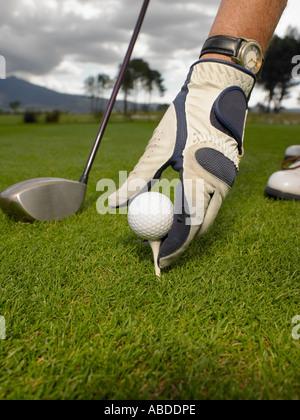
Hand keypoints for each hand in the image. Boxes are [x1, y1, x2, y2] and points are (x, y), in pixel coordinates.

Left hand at [109, 59, 254, 268]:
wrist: (215, 94)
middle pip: (198, 228)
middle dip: (178, 244)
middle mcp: (219, 185)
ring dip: (186, 231)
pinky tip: (176, 217)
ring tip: (164, 238)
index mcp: (201, 179)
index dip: (173, 247)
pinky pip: (210, 205)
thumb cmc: (184, 118)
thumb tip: (111, 203)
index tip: (158, 262)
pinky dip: (193, 215)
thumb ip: (136, 178)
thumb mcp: (158, 148)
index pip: (188, 226)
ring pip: (207, 219)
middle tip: (158, 252)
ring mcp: (226, 182)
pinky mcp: (227, 177)